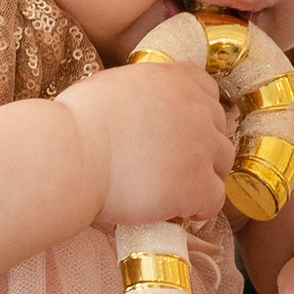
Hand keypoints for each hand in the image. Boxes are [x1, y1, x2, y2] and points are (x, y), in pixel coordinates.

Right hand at [63, 59, 233, 230]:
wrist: (71, 154)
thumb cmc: (77, 122)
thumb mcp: (113, 86)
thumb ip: (141, 92)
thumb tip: (139, 106)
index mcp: (176, 79)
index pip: (208, 91)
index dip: (198, 114)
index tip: (182, 131)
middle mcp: (196, 108)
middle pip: (219, 129)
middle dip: (201, 147)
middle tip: (176, 166)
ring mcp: (201, 147)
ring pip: (222, 165)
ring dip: (204, 177)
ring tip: (179, 193)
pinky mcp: (198, 185)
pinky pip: (215, 199)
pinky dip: (201, 209)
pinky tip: (183, 214)